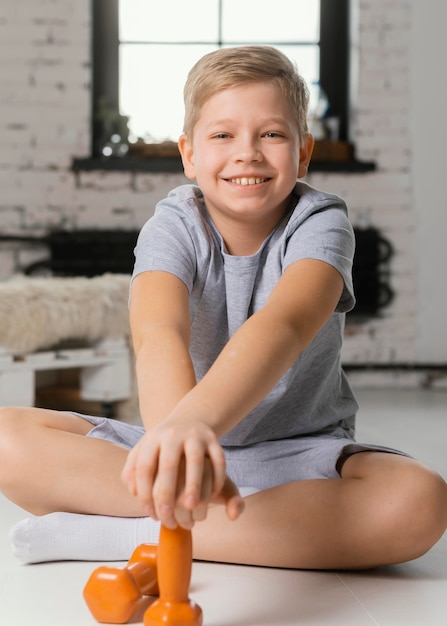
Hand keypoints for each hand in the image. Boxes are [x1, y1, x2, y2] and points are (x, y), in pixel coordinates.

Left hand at [121, 419, 243, 528]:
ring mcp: (195, 436)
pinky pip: (218, 459)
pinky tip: (213, 495)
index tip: (151, 514)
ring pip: (195, 460)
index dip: (145, 493)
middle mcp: (173, 435)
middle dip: (167, 492)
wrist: (189, 419)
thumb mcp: (143, 450)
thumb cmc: (163, 446)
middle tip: (168, 516)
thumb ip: (132, 470)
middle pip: (168, 464)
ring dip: (193, 484)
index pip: (145, 467)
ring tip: (191, 507)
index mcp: (153, 439)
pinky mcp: (214, 439)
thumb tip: (134, 492)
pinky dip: (217, 477)